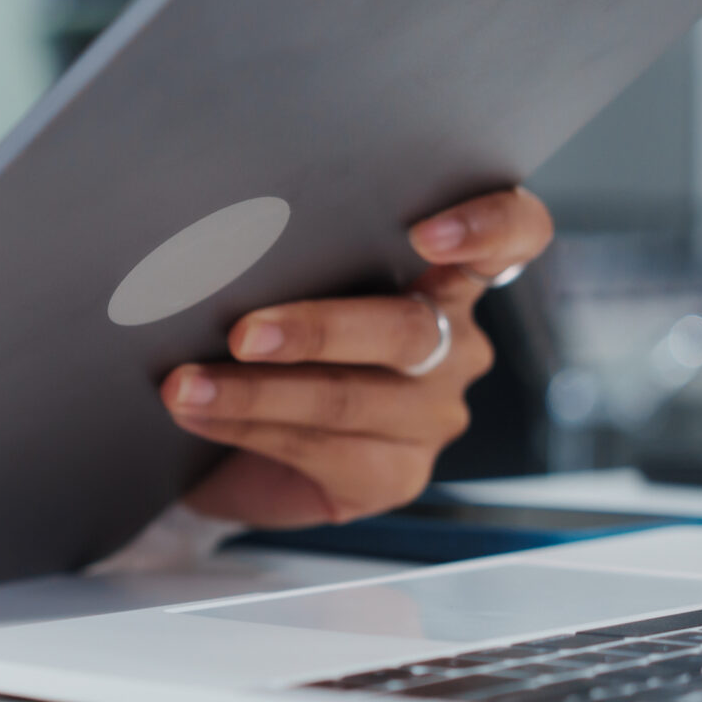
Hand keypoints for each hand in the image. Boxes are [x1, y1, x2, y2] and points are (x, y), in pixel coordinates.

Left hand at [164, 187, 554, 529]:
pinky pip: (325, 451)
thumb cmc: (266, 342)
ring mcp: (432, 413)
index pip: (515, 234)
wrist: (233, 442)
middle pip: (407, 328)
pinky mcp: (397, 475)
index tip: (427, 233)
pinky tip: (203, 415)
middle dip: (315, 330)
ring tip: (187, 385)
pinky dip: (250, 428)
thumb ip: (292, 257)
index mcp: (445, 276)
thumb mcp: (288, 284)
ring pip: (352, 398)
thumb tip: (216, 237)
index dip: (487, 226)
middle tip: (243, 332)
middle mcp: (454, 343)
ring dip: (256, 392)